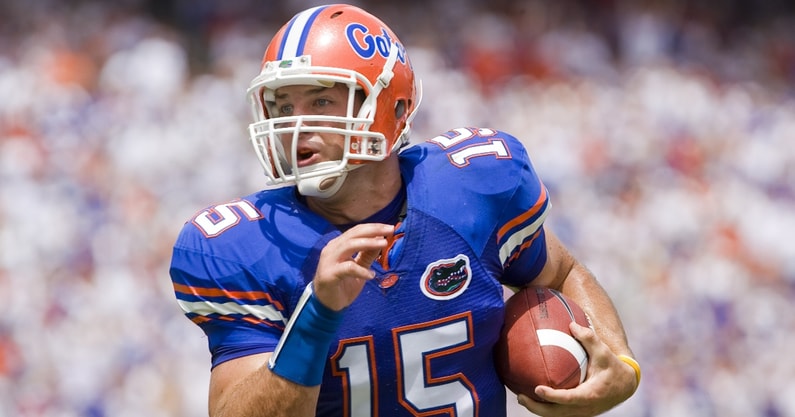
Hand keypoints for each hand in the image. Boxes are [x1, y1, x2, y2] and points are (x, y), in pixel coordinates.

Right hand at [312, 223, 393, 310]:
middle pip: (354, 234)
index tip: (390, 228)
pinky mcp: (329, 274)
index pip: (357, 231)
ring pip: (349, 245)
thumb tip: (382, 239)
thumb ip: (367, 254)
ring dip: (368, 243)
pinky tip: (371, 275)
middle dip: (373, 230)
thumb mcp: (359, 267)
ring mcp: (329, 260)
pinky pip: (348, 268)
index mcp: (339, 245)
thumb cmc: (343, 285)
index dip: (373, 227)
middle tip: (390, 230)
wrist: (326, 304)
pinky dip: (361, 270)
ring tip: (383, 244)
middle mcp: (332, 249)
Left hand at [517, 322, 637, 416]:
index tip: (537, 389)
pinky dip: (546, 408)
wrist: (626, 385)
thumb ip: (588, 338)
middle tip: (520, 396)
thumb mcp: (603, 351)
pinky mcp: (579, 412)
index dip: (552, 396)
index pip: (568, 399)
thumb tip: (571, 325)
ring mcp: (582, 412)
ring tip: (522, 397)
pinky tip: (534, 397)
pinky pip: (559, 414)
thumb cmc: (612, 366)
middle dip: (537, 408)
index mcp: (590, 394)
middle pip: (557, 414)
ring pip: (556, 416)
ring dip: (538, 410)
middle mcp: (585, 407)